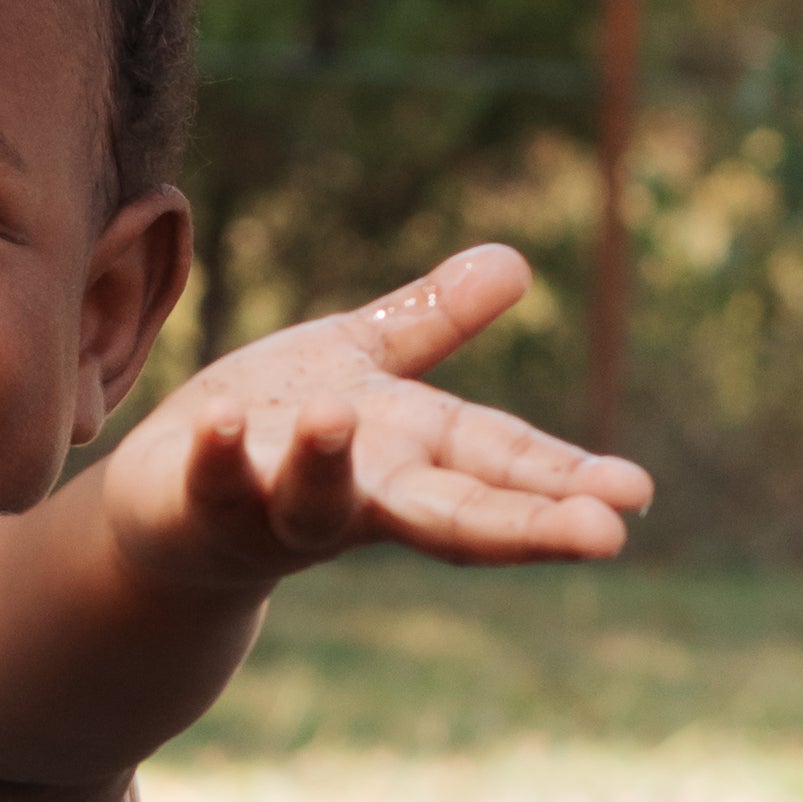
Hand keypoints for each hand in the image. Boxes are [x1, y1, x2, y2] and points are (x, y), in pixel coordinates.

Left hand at [99, 242, 650, 581]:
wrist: (166, 509)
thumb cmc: (276, 435)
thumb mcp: (363, 369)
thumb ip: (432, 324)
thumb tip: (516, 264)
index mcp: (410, 457)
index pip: (499, 467)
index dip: (566, 482)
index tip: (636, 495)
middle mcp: (358, 495)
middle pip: (447, 515)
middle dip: (524, 526)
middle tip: (601, 536)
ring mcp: (278, 507)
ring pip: (314, 499)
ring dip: (323, 464)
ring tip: (333, 419)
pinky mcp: (202, 506)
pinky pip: (212, 484)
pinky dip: (216, 458)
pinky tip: (217, 421)